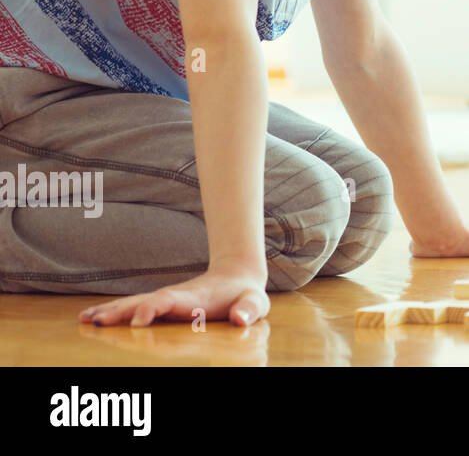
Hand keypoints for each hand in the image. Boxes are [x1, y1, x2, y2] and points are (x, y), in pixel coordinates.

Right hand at [78, 268, 269, 327]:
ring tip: (85, 320)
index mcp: (197, 299)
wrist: (238, 276)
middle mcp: (176, 297)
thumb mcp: (255, 302)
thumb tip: (240, 320)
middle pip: (144, 302)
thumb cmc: (247, 296)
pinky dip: (112, 312)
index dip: (154, 309)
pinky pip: (133, 308)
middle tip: (95, 321)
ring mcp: (166, 300)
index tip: (137, 321)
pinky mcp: (161, 305)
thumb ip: (249, 310)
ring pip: (134, 304)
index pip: (171, 302)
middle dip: (121, 311)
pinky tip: (91, 318)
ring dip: (110, 312)